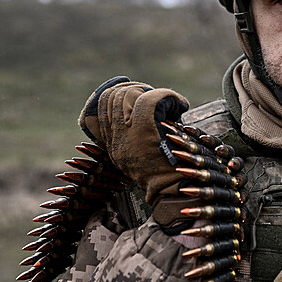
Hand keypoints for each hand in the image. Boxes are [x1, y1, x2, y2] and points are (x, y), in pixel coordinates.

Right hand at [78, 76, 189, 204]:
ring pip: (128, 94)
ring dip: (150, 92)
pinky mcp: (145, 128)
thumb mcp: (144, 159)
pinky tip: (181, 105)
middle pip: (112, 97)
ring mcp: (128, 133)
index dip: (116, 95)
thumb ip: (139, 139)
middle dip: (133, 89)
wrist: (175, 192)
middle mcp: (116, 138)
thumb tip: (154, 116)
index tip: (135, 94)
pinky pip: (152, 98)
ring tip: (168, 101)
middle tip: (153, 95)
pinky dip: (169, 96)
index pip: (100, 108)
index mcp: (113, 145)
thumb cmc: (168, 176)